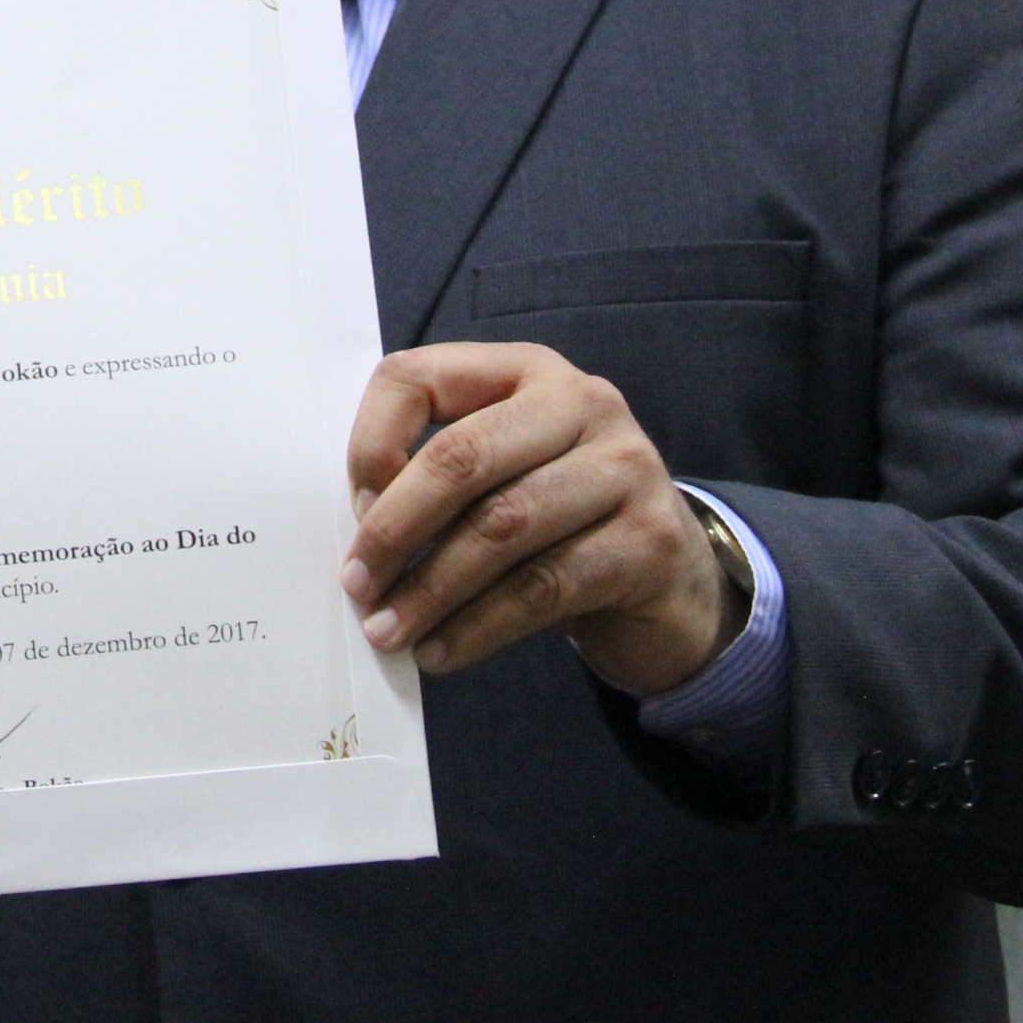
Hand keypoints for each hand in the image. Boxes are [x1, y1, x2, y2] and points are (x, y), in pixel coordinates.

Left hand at [340, 341, 727, 693]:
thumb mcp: (498, 479)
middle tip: (358, 585)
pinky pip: (544, 587)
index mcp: (524, 371)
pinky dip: (479, 627)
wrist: (669, 581)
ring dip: (432, 589)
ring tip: (390, 632)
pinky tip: (442, 651)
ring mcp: (626, 467)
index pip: (418, 377)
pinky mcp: (650, 540)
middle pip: (462, 456)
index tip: (353, 509)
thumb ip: (436, 479)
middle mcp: (582, 402)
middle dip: (395, 528)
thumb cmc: (558, 523)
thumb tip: (361, 529)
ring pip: (503, 527)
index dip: (371, 443)